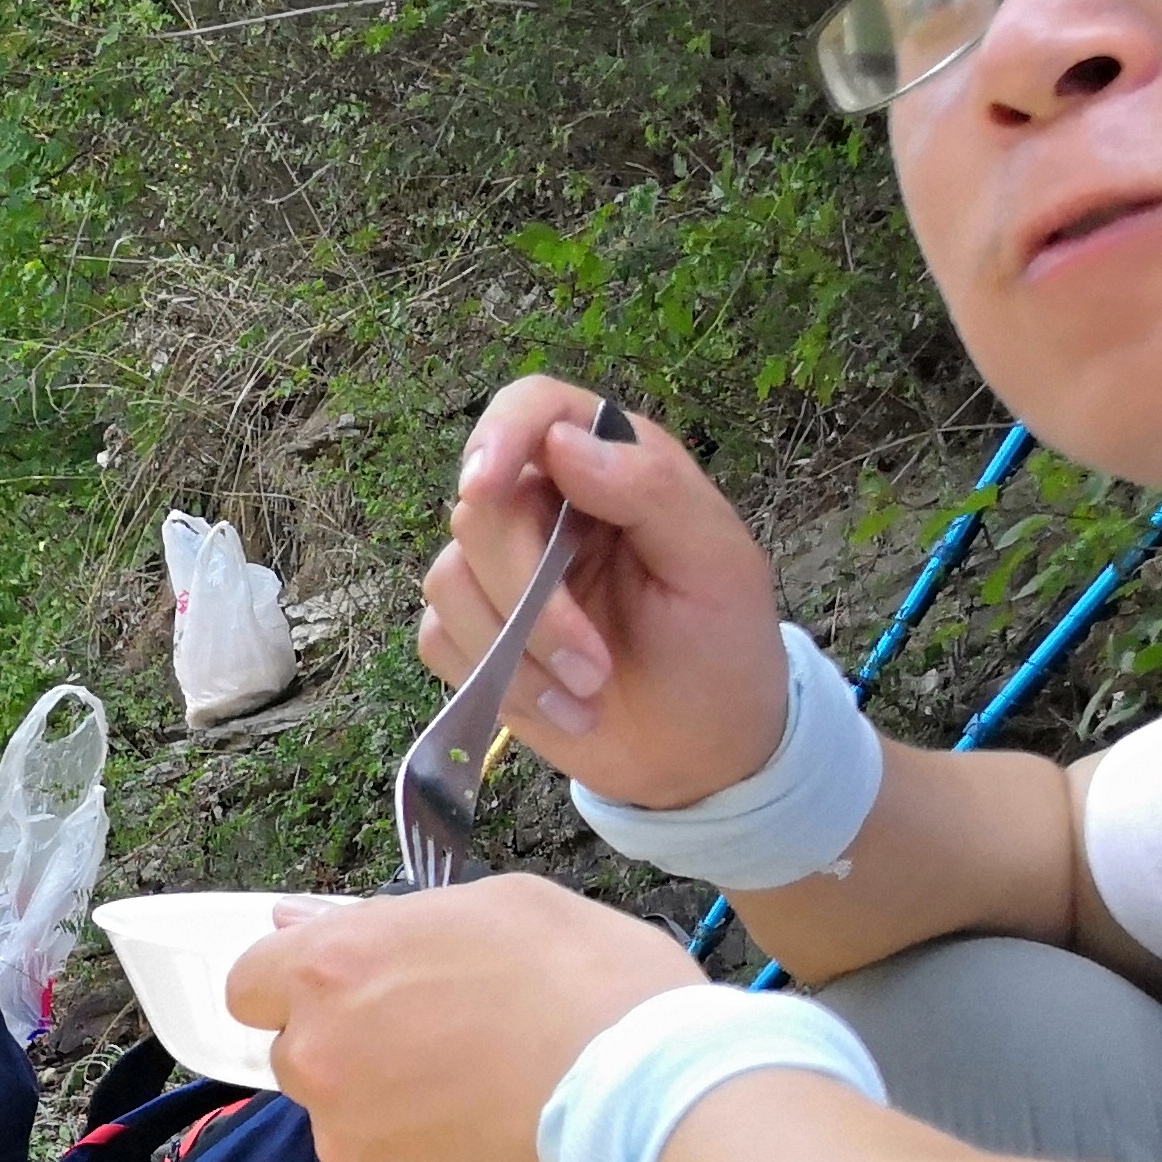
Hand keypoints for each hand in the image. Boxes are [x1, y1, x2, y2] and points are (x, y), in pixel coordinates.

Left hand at [227, 878, 700, 1161]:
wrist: (661, 1115)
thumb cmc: (599, 990)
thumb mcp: (506, 908)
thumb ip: (388, 921)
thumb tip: (300, 924)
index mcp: (336, 972)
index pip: (251, 984)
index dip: (298, 989)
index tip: (352, 998)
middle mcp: (320, 1062)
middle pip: (303, 1061)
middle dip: (356, 1057)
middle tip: (451, 1057)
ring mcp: (351, 1150)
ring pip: (351, 1133)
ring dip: (398, 1125)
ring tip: (495, 1116)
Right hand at [425, 377, 786, 810]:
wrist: (701, 751)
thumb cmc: (721, 647)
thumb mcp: (717, 564)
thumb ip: (651, 488)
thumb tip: (563, 442)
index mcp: (609, 466)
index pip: (533, 409)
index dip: (500, 435)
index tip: (485, 484)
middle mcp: (544, 506)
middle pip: (481, 510)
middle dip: (530, 597)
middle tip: (593, 667)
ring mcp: (500, 572)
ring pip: (450, 578)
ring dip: (518, 651)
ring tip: (587, 692)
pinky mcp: (472, 633)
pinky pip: (439, 637)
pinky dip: (497, 681)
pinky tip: (558, 707)